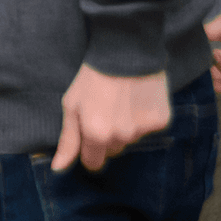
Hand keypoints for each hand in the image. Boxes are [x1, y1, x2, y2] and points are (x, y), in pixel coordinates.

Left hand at [52, 64, 169, 172]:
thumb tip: (59, 168)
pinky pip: (149, 129)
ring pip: (131, 140)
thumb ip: (68, 140)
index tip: (89, 137)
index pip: (93, 163)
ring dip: (126, 128)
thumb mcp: (72, 107)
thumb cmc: (92, 79)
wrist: (126, 52)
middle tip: (106, 112)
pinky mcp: (161, 120)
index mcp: (96, 135)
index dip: (90, 152)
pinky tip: (138, 101)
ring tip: (122, 103)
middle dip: (107, 138)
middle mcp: (121, 136)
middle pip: (113, 151)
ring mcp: (143, 129)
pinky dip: (144, 119)